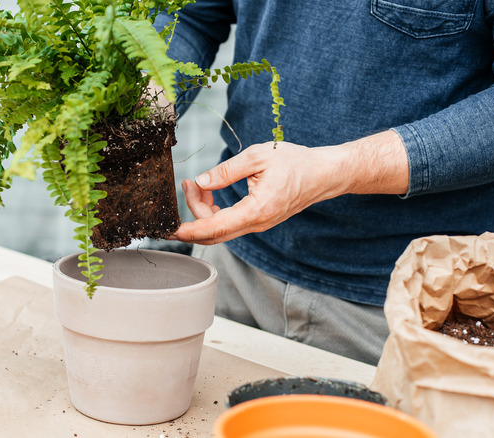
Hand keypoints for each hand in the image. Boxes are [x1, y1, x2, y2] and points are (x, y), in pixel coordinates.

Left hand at [172, 130, 408, 244]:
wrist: (323, 173)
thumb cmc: (295, 162)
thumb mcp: (258, 156)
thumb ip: (227, 170)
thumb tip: (201, 180)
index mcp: (257, 210)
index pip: (215, 227)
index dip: (190, 230)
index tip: (171, 229)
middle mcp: (256, 223)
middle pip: (213, 233)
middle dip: (191, 216)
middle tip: (184, 186)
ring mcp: (257, 224)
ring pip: (220, 229)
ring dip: (202, 210)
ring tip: (195, 183)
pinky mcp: (257, 220)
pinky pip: (229, 223)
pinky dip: (213, 211)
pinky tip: (209, 191)